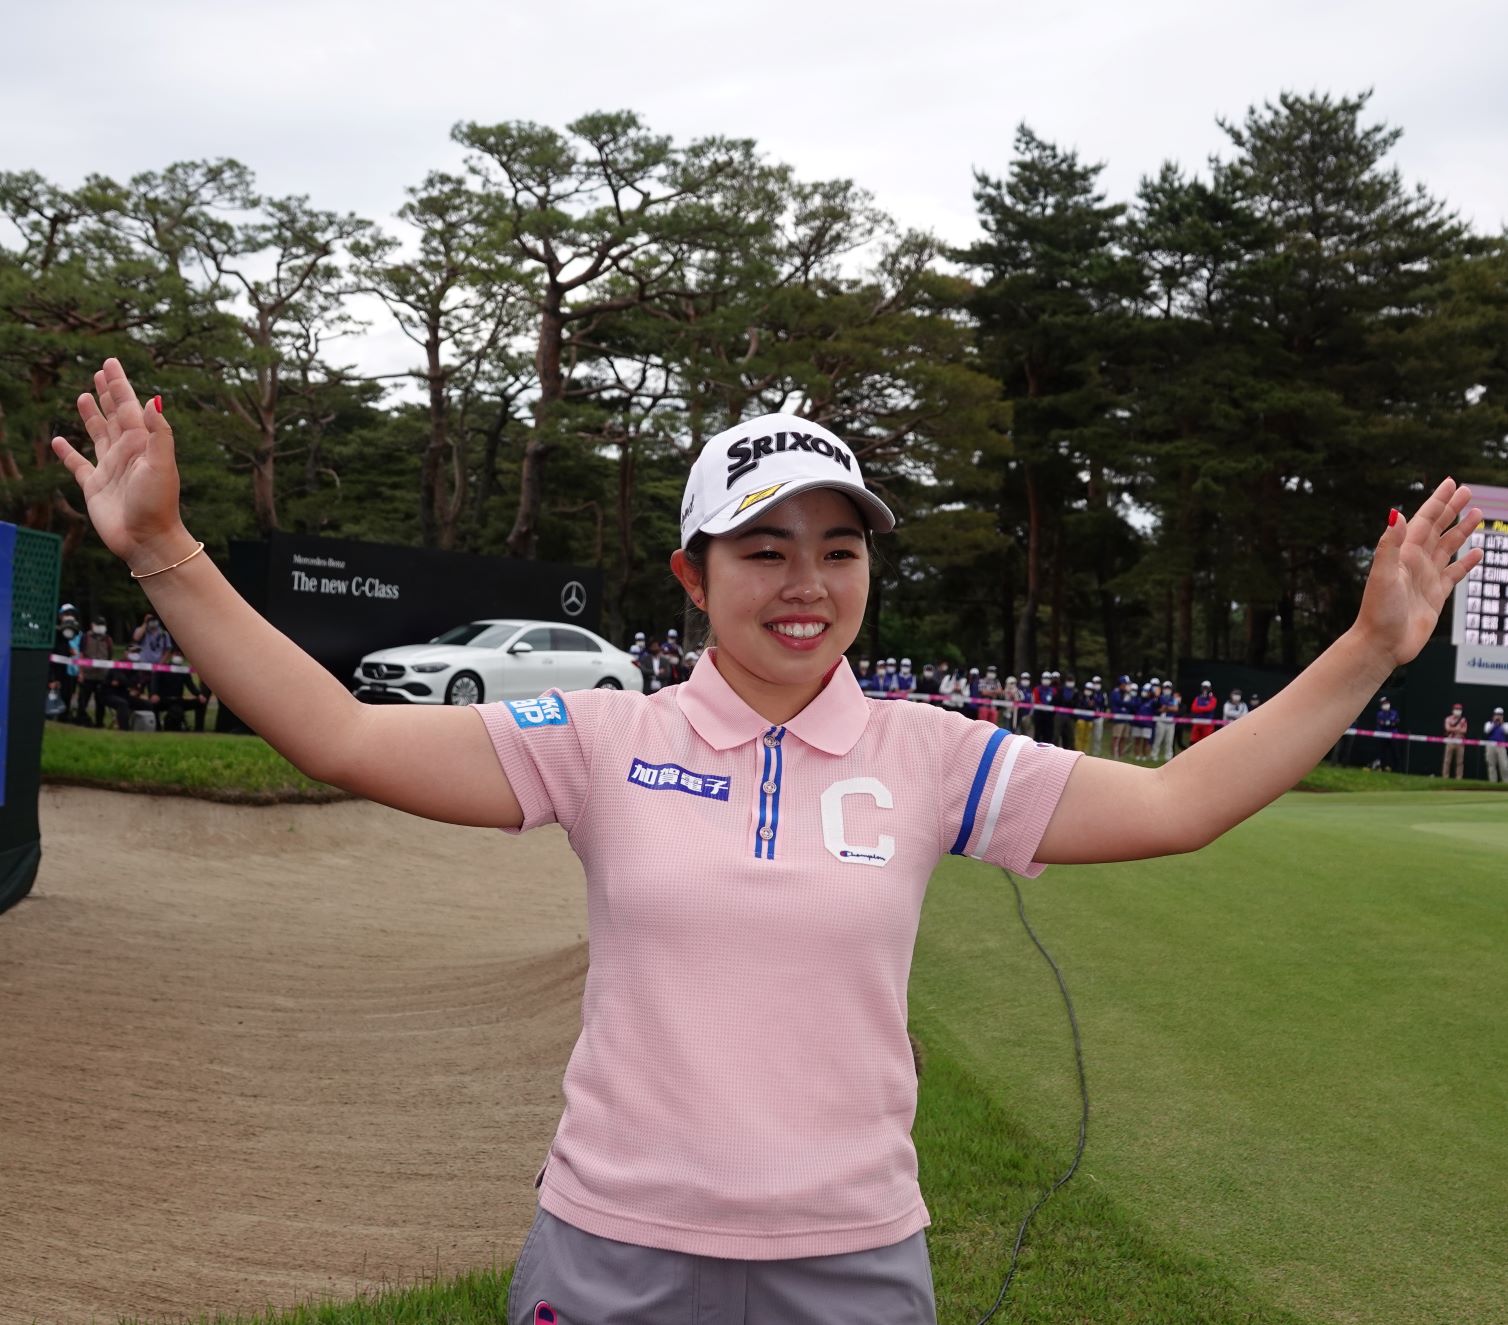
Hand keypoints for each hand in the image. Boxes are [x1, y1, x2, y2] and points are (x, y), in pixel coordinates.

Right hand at [49, 358, 190, 570]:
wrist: (146, 540)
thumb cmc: (157, 503)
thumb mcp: (161, 464)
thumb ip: (159, 433)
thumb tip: (154, 399)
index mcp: (142, 443)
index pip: (129, 406)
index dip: (119, 385)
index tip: (110, 362)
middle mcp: (126, 452)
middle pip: (114, 415)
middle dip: (108, 393)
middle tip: (100, 370)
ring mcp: (110, 469)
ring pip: (98, 435)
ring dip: (91, 416)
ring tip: (84, 396)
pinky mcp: (95, 487)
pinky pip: (78, 465)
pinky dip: (68, 452)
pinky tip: (58, 440)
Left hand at [1356, 478, 1482, 667]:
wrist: (1382, 643)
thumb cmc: (1378, 611)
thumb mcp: (1383, 575)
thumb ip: (1389, 544)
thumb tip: (1394, 512)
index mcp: (1404, 554)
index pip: (1424, 520)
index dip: (1438, 501)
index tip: (1452, 483)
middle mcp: (1415, 563)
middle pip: (1438, 529)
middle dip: (1452, 509)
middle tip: (1467, 491)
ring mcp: (1426, 578)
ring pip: (1448, 548)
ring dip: (1461, 530)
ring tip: (1478, 514)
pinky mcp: (1435, 596)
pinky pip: (1454, 574)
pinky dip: (1466, 562)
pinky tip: (1477, 552)